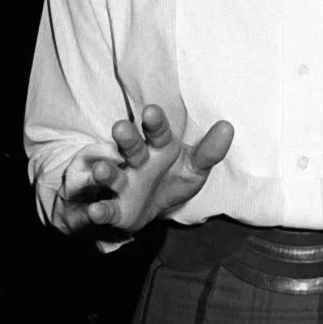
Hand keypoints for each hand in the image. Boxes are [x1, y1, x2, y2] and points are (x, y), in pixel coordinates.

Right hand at [63, 105, 233, 233]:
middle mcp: (136, 159)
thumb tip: (228, 126)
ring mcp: (122, 182)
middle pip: (130, 146)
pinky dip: (99, 210)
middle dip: (126, 138)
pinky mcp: (114, 208)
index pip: (157, 131)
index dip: (154, 122)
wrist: (149, 209)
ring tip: (103, 170)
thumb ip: (210, 151)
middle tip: (121, 128)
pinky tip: (94, 211)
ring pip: (112, 173)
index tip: (151, 112)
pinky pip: (105, 207)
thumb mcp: (194, 167)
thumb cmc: (172, 179)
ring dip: (106, 172)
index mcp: (158, 146)